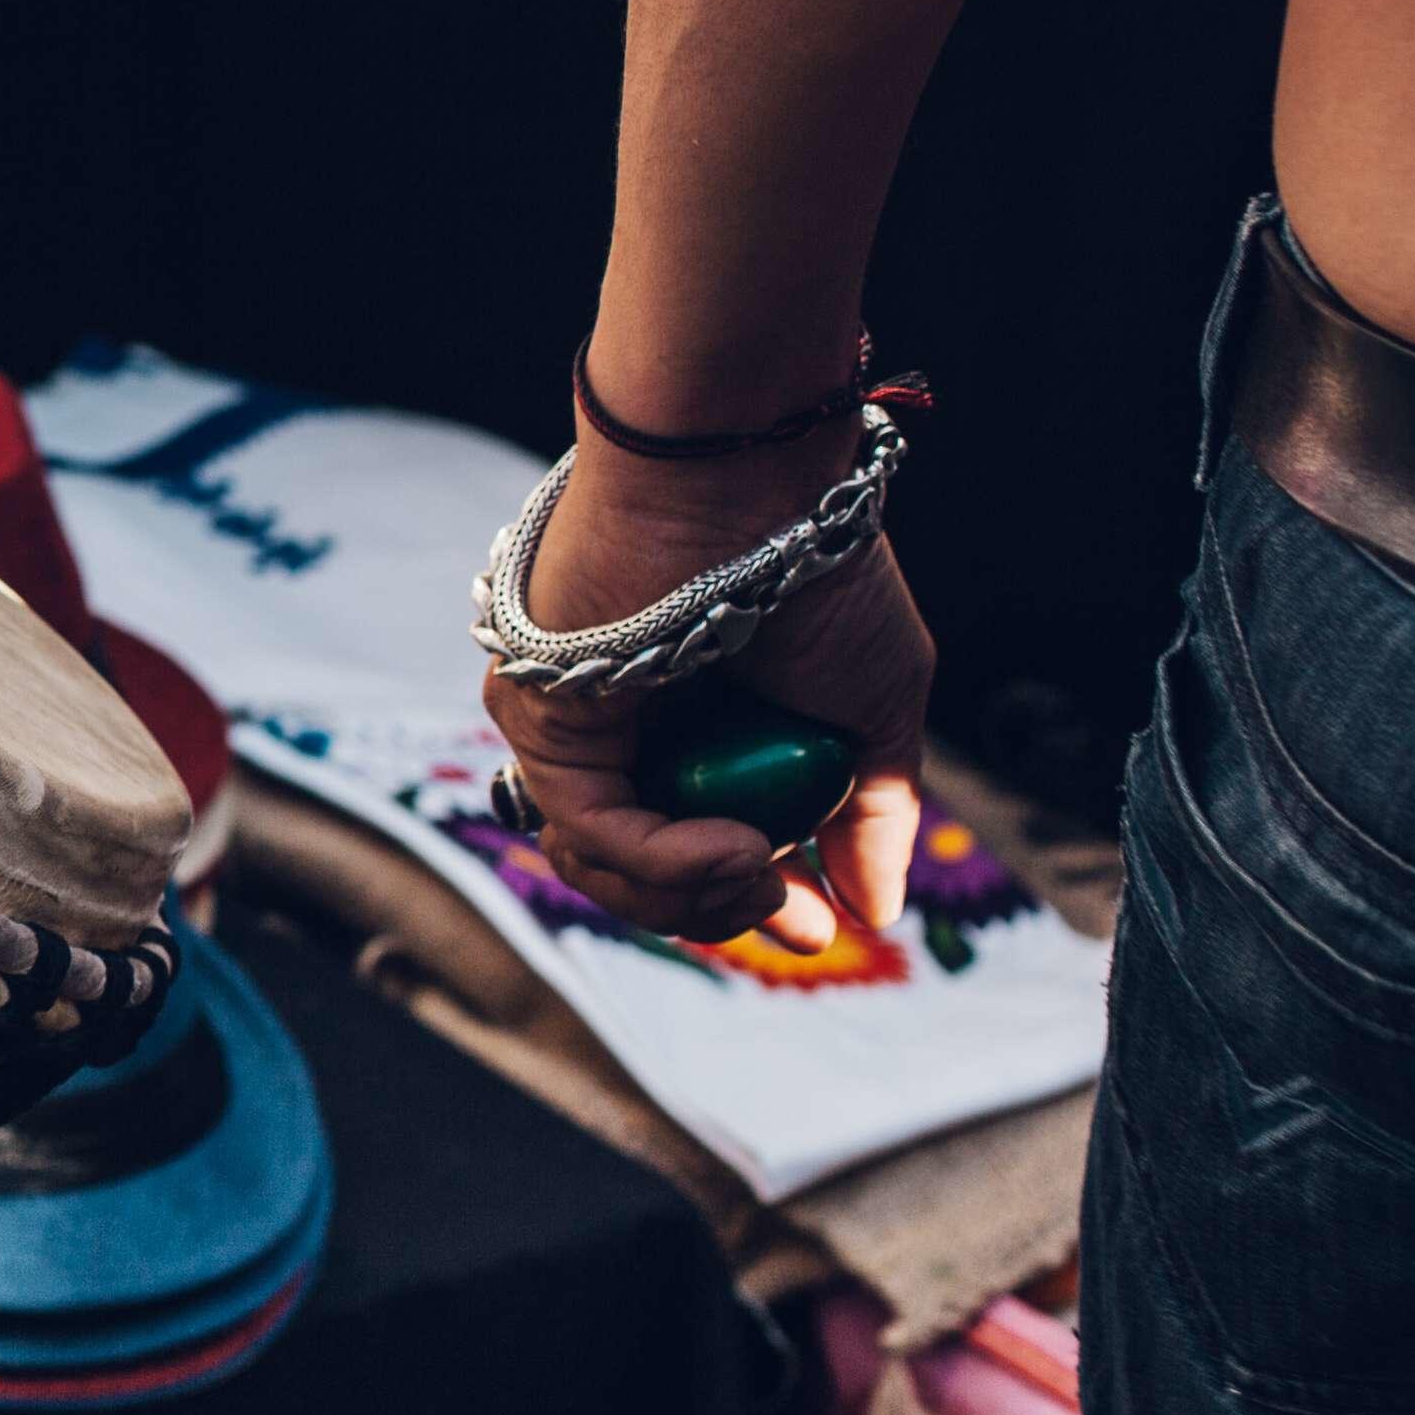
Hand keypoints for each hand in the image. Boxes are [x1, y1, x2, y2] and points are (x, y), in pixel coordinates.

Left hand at [480, 434, 934, 951]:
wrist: (750, 484)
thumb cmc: (816, 572)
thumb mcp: (872, 708)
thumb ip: (871, 811)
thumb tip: (877, 910)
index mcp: (694, 734)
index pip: (692, 850)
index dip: (748, 904)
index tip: (819, 930)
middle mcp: (623, 735)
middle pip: (640, 874)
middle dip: (719, 912)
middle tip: (791, 916)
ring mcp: (573, 729)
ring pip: (606, 866)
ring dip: (694, 895)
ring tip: (764, 874)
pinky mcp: (536, 719)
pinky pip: (591, 826)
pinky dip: (666, 858)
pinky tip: (740, 853)